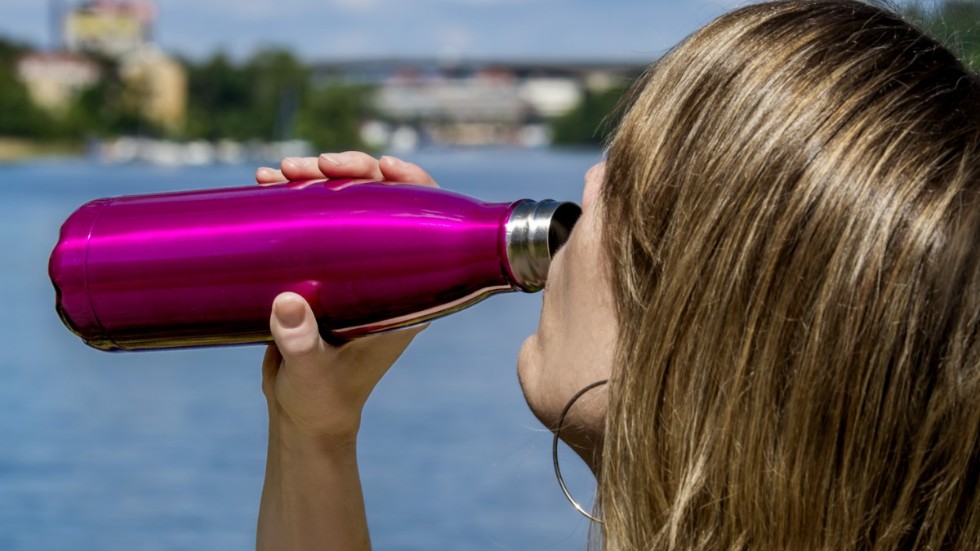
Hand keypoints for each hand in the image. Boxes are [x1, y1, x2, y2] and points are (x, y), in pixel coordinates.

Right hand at [258, 152, 438, 445]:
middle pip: (383, 202)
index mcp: (409, 292)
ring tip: (276, 173)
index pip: (427, 223)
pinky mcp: (322, 270)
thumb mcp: (312, 374)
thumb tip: (287, 302)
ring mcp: (354, 269)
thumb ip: (301, 344)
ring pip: (346, 205)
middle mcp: (388, 273)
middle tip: (311, 167)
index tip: (380, 166)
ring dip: (315, 180)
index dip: (411, 184)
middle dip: (350, 172)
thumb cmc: (322, 401)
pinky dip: (292, 200)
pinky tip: (266, 184)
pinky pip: (314, 222)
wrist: (303, 415)